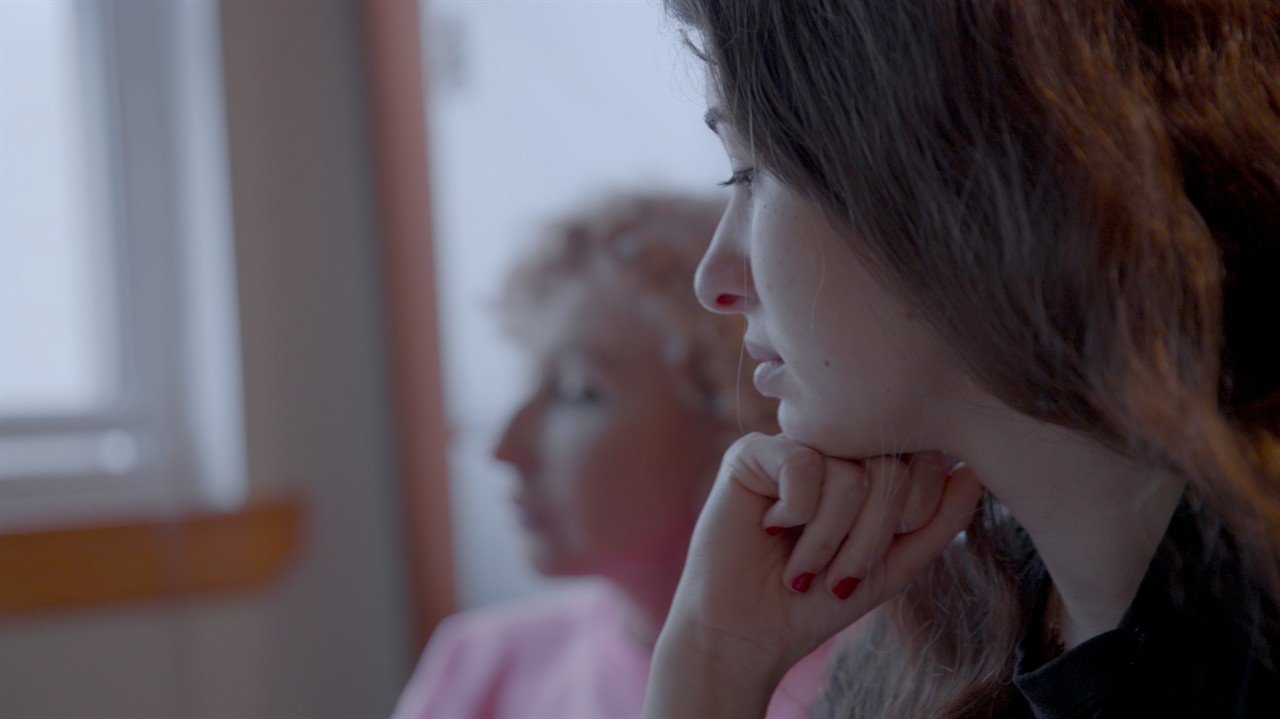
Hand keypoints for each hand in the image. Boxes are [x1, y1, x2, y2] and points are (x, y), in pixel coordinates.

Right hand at [657, 433, 983, 685]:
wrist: (749, 633)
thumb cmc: (816, 600)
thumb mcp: (893, 565)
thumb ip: (937, 520)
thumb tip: (975, 469)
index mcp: (869, 470)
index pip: (921, 460)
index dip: (912, 513)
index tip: (872, 562)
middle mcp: (833, 450)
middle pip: (890, 467)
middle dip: (871, 537)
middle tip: (837, 573)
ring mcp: (793, 447)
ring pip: (849, 474)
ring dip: (829, 537)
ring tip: (802, 565)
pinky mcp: (752, 454)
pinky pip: (803, 464)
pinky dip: (796, 513)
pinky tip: (771, 528)